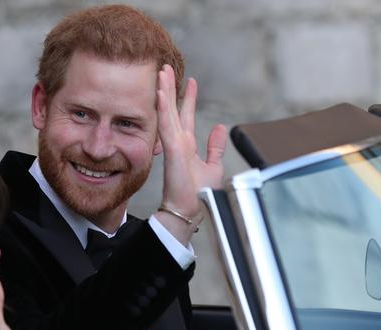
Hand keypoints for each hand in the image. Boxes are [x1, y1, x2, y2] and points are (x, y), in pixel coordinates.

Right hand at [155, 65, 226, 242]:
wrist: (189, 210)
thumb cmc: (198, 194)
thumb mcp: (213, 166)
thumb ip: (215, 147)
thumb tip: (220, 127)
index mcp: (187, 145)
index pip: (186, 115)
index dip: (188, 97)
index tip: (190, 81)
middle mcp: (178, 141)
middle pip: (172, 109)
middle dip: (170, 88)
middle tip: (166, 68)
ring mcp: (173, 144)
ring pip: (167, 112)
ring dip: (164, 91)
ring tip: (162, 72)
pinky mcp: (172, 149)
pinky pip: (166, 124)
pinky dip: (163, 108)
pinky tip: (160, 93)